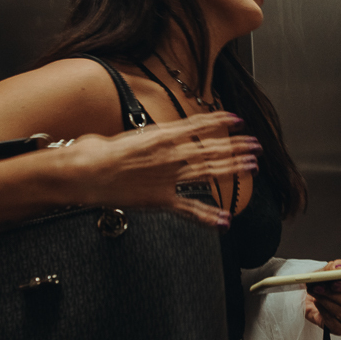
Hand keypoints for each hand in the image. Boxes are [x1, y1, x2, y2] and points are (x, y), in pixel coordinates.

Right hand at [56, 111, 258, 227]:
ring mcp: (168, 177)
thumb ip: (142, 139)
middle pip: (211, 149)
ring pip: (208, 171)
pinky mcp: (160, 199)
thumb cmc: (96, 153)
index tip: (236, 119)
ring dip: (233, 168)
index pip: (198, 125)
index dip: (219, 122)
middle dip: (236, 146)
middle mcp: (170, 155)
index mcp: (161, 136)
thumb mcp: (124, 137)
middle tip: (255, 144)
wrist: (84, 171)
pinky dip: (207, 217)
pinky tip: (225, 220)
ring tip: (252, 166)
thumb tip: (144, 141)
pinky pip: (189, 209)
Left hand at [305, 259, 340, 335]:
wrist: (311, 296)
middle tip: (320, 286)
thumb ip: (336, 266)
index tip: (335, 282)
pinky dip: (324, 312)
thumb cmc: (325, 283)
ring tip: (316, 292)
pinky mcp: (340, 329)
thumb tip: (339, 267)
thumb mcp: (330, 270)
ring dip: (326, 301)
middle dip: (334, 294)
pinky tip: (318, 303)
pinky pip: (333, 324)